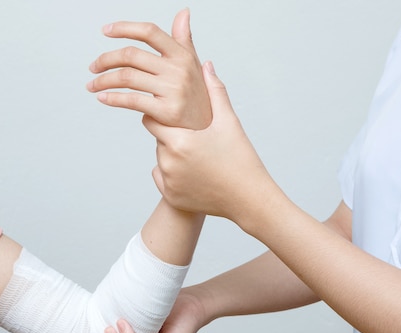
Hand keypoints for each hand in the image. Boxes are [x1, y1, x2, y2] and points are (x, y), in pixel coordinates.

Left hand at [88, 8, 211, 129]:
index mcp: (182, 55)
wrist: (206, 129)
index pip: (150, 32)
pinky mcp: (166, 111)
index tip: (106, 31)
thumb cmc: (197, 96)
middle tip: (93, 67)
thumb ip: (184, 39)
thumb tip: (183, 13)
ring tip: (93, 85)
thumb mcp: (193, 64)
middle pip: (131, 55)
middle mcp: (178, 70)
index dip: (125, 28)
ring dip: (104, 81)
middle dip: (106, 60)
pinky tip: (103, 98)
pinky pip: (132, 100)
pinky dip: (113, 98)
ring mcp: (172, 90)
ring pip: (127, 77)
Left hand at [144, 61, 283, 226]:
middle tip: (195, 139)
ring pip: (161, 159)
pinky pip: (163, 178)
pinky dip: (174, 175)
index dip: (165, 115)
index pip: (152, 117)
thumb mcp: (229, 123)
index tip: (178, 115)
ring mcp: (168, 182)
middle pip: (158, 139)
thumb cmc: (242, 159)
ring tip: (201, 158)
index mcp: (179, 140)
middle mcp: (168, 162)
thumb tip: (206, 64)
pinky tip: (196, 174)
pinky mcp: (171, 197)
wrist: (249, 200)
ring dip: (173, 155)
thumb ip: (215, 92)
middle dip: (171, 136)